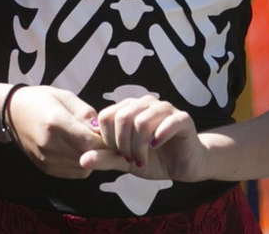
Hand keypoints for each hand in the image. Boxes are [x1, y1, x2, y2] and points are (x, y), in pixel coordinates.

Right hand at [8, 85, 103, 179]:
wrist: (12, 114)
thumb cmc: (42, 100)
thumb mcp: (65, 96)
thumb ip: (85, 113)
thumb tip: (103, 130)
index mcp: (55, 123)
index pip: (90, 142)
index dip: (106, 140)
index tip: (112, 133)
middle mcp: (49, 145)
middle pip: (89, 157)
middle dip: (103, 150)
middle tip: (107, 139)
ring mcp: (47, 160)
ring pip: (85, 167)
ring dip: (94, 158)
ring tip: (92, 142)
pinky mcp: (47, 169)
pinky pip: (76, 173)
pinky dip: (84, 164)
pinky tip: (80, 150)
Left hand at [79, 94, 207, 182]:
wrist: (186, 164)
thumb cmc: (154, 160)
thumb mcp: (125, 161)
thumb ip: (105, 158)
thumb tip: (82, 160)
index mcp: (129, 108)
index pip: (106, 116)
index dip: (108, 139)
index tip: (118, 154)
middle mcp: (145, 103)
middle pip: (122, 118)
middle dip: (123, 145)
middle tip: (131, 159)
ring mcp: (164, 108)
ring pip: (141, 121)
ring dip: (139, 146)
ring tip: (143, 159)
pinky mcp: (182, 118)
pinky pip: (167, 122)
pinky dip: (158, 138)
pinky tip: (156, 148)